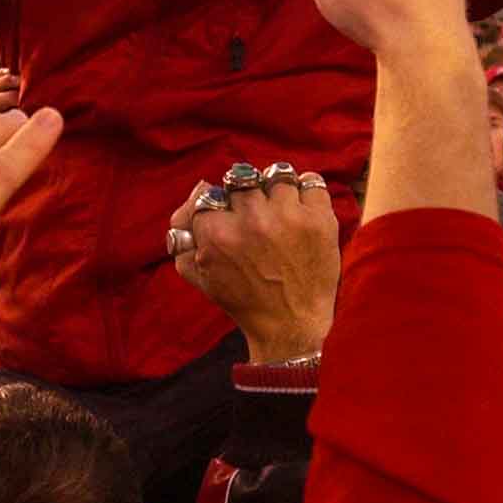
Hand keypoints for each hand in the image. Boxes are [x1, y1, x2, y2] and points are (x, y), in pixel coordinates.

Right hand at [167, 169, 339, 363]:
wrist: (290, 326)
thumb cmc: (244, 301)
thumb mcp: (200, 276)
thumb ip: (183, 237)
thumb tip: (193, 197)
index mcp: (216, 233)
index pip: (208, 193)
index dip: (218, 205)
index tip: (227, 217)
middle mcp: (251, 219)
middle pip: (241, 179)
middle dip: (245, 196)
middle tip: (254, 215)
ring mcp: (288, 216)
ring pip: (276, 176)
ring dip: (276, 192)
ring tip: (280, 212)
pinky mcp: (319, 219)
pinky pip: (311, 181)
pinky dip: (306, 190)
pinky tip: (301, 208)